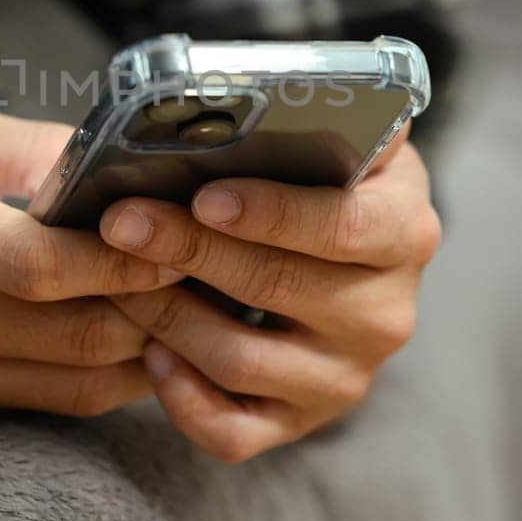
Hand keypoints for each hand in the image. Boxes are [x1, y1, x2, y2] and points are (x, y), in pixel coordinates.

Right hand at [0, 109, 183, 415]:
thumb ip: (42, 154)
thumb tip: (134, 167)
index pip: (58, 266)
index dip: (136, 255)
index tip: (189, 231)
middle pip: (86, 333)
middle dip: (163, 304)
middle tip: (213, 268)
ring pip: (84, 379)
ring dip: (150, 346)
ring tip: (189, 302)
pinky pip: (55, 399)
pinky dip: (109, 372)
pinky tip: (139, 335)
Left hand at [98, 128, 438, 462]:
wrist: (345, 252)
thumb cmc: (322, 178)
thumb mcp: (341, 136)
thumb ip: (320, 109)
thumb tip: (265, 87)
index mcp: (404, 229)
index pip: (341, 226)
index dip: (271, 212)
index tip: (203, 194)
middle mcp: (387, 313)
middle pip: (278, 287)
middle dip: (189, 250)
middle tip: (120, 222)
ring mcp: (346, 376)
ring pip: (243, 361)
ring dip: (168, 316)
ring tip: (116, 275)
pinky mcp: (303, 421)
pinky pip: (235, 432)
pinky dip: (184, 398)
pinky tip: (151, 354)